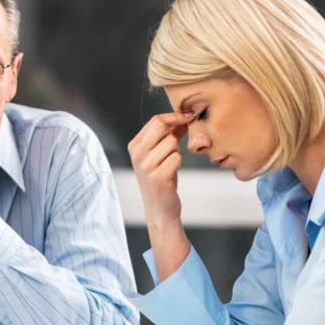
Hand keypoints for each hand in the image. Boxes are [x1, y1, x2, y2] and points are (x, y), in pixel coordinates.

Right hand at [127, 112, 192, 277]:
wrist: (159, 209)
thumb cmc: (162, 179)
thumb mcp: (161, 154)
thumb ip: (170, 134)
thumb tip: (185, 116)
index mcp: (135, 146)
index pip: (155, 120)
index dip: (175, 116)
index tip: (189, 115)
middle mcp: (137, 155)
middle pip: (161, 126)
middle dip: (176, 128)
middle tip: (184, 134)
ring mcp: (145, 166)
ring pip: (171, 142)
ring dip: (177, 150)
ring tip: (171, 162)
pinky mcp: (157, 177)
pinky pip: (177, 158)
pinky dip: (178, 163)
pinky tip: (172, 172)